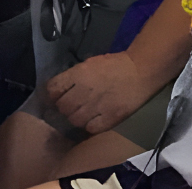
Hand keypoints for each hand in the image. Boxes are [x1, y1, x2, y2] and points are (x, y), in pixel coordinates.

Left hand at [45, 51, 161, 134]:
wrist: (140, 71)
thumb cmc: (114, 65)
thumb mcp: (88, 64)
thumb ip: (73, 76)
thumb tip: (60, 88)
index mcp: (78, 74)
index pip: (53, 89)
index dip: (51, 94)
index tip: (54, 97)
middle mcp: (84, 90)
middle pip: (62, 106)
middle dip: (63, 107)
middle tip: (68, 107)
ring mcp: (97, 106)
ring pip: (74, 119)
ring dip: (75, 118)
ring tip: (80, 114)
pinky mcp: (110, 118)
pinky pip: (91, 128)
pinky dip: (89, 126)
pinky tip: (92, 121)